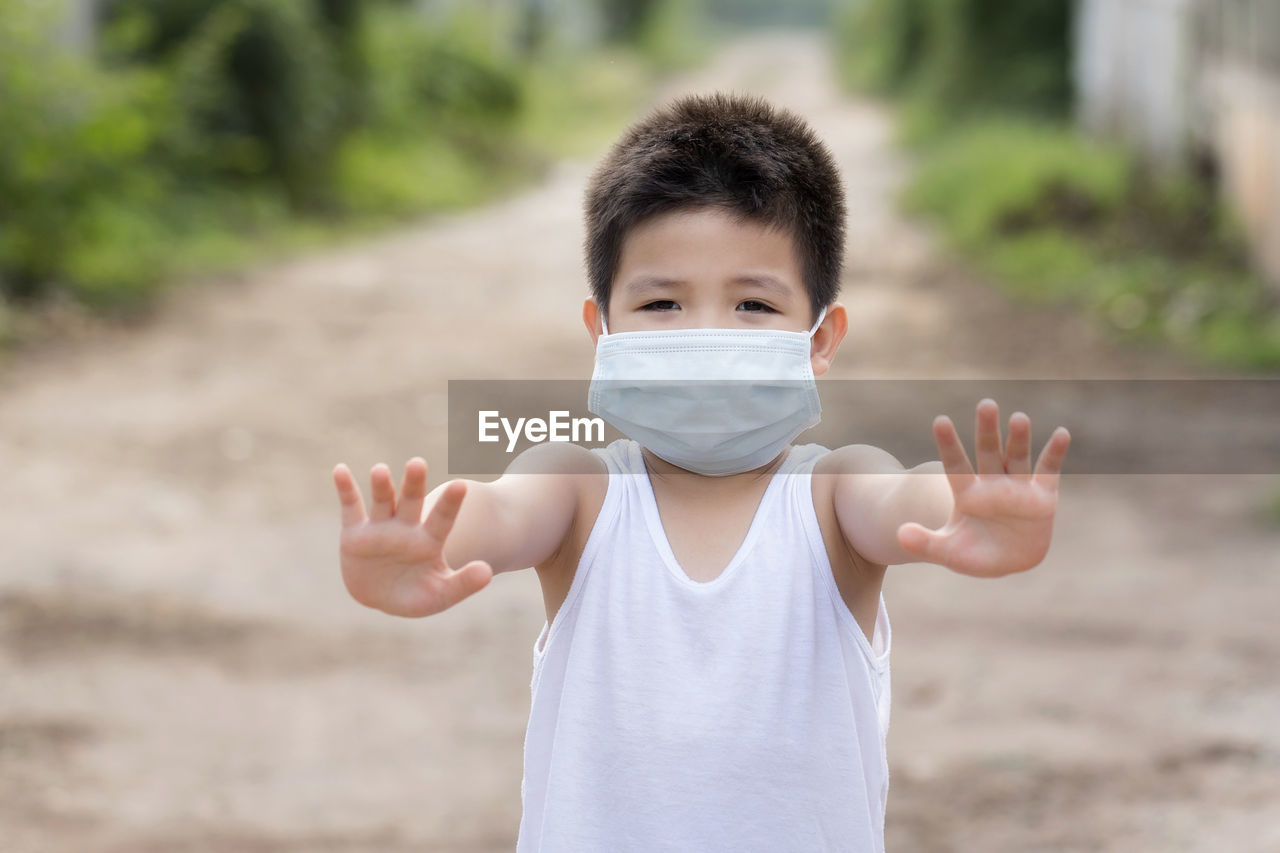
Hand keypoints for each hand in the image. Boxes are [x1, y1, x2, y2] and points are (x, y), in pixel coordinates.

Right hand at [332, 458, 492, 616]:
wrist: (386, 598)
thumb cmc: (419, 594)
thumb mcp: (441, 594)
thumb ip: (463, 583)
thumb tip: (488, 572)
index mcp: (429, 540)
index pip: (442, 518)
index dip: (450, 503)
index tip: (461, 485)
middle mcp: (406, 528)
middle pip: (411, 501)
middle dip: (414, 484)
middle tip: (418, 463)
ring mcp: (381, 528)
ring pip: (383, 501)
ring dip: (382, 486)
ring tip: (381, 470)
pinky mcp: (355, 533)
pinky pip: (351, 507)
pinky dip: (345, 489)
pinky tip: (340, 470)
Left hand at [896, 399, 1070, 576]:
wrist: (1007, 563)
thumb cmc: (974, 555)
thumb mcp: (947, 552)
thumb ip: (925, 543)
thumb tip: (899, 533)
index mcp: (967, 493)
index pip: (955, 464)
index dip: (948, 444)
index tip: (940, 420)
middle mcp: (991, 483)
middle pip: (988, 451)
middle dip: (987, 429)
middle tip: (986, 404)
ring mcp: (1017, 487)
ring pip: (1016, 456)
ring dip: (1019, 437)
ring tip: (1018, 417)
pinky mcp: (1042, 496)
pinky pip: (1048, 471)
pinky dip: (1055, 453)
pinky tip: (1062, 433)